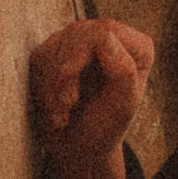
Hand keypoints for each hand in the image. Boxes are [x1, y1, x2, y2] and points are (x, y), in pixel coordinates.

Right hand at [30, 18, 155, 178]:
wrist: (78, 147)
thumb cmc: (104, 129)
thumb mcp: (120, 107)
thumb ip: (123, 72)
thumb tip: (106, 36)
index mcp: (136, 48)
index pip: (104, 31)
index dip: (82, 55)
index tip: (72, 90)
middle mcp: (110, 37)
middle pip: (77, 34)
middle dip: (65, 74)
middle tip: (66, 105)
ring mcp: (82, 40)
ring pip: (56, 45)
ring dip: (53, 85)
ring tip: (62, 114)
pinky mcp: (57, 49)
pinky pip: (41, 56)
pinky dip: (44, 86)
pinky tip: (55, 108)